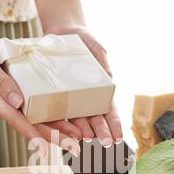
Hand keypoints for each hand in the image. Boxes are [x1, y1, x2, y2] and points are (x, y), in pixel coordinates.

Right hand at [0, 32, 80, 157]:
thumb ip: (0, 81)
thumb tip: (17, 102)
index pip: (18, 122)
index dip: (34, 136)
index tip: (47, 150)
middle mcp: (1, 106)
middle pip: (30, 126)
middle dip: (54, 138)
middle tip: (74, 147)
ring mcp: (6, 105)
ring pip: (34, 121)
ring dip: (55, 131)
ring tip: (75, 138)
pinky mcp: (11, 99)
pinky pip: (31, 113)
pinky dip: (48, 119)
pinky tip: (63, 123)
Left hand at [47, 26, 122, 145]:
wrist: (63, 31)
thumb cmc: (86, 41)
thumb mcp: (98, 51)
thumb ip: (104, 65)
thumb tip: (111, 80)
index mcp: (100, 91)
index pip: (109, 112)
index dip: (114, 125)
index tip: (118, 137)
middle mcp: (86, 99)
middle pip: (95, 119)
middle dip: (101, 131)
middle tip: (105, 142)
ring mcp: (70, 99)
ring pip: (78, 119)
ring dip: (83, 130)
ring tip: (86, 139)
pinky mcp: (54, 95)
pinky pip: (58, 109)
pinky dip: (62, 121)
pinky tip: (65, 130)